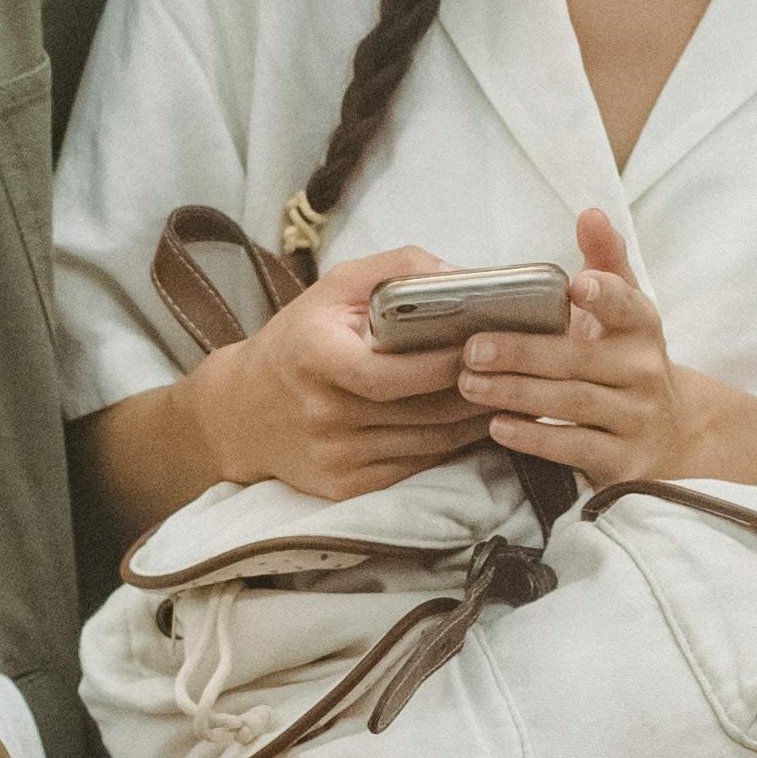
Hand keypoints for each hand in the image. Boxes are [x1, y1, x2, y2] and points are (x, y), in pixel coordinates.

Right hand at [185, 243, 487, 498]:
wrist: (240, 413)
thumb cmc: (298, 340)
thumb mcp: (333, 288)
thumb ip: (395, 271)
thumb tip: (461, 275)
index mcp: (315, 357)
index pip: (390, 373)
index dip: (444, 365)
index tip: (484, 348)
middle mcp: (322, 412)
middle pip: (420, 412)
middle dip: (476, 394)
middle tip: (516, 375)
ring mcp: (334, 455)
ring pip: (427, 445)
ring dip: (474, 424)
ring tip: (507, 398)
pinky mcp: (344, 486)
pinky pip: (415, 468)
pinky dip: (451, 449)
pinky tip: (473, 427)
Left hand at [453, 209, 737, 490]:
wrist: (675, 434)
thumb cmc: (628, 359)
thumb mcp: (625, 310)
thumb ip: (605, 261)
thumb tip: (591, 212)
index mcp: (642, 327)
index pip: (629, 305)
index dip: (607, 293)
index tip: (578, 286)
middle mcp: (645, 371)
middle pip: (580, 359)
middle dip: (522, 353)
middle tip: (471, 349)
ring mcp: (637, 418)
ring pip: (573, 402)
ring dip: (516, 392)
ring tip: (468, 384)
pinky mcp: (625, 461)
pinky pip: (575, 447)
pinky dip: (535, 438)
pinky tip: (497, 426)